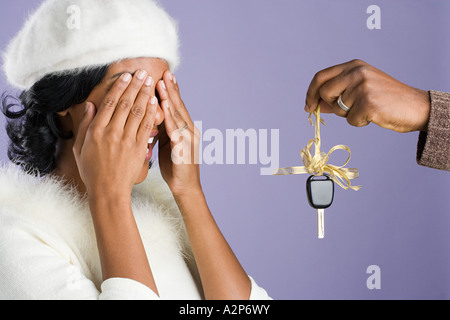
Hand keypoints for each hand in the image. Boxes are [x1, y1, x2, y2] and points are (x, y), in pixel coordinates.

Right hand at [73, 70, 157, 196]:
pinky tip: (155, 102)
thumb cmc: (92, 170)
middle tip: (143, 73)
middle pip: (126, 103)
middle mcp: (112, 132)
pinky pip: (147, 126)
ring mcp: (127, 140)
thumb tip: (90, 105)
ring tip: (151, 82)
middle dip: (135, 86)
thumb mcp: (80, 147)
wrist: (108, 191)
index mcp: (97, 131)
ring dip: (145, 95)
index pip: (110, 103)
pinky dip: (152, 113)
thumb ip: (85, 125)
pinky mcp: (139, 148)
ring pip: (138, 112)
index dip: (119, 87)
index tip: (126, 76)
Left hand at [156, 71, 201, 196]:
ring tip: (162, 85)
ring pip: (178, 116)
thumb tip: (152, 115)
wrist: (185, 188)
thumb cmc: (174, 166)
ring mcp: (188, 141)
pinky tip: (164, 110)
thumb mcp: (167, 143)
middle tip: (165, 72)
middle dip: (171, 89)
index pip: (177, 106)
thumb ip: (163, 129)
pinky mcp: (184, 151)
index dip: (171, 91)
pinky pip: (176, 132)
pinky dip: (170, 120)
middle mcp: (189, 131)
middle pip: (179, 107)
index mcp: (184, 129)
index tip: (165, 75)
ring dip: (170, 99)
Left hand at [305, 59, 430, 132]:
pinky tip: (374, 116)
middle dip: (331, 106)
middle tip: (348, 109)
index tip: (307, 106)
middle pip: (324, 93)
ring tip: (367, 109)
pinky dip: (360, 123)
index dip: (311, 92)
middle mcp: (357, 72)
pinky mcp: (368, 103)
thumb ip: (336, 95)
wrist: (416, 106)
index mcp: (354, 65)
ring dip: (349, 115)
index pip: (321, 76)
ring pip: (337, 109)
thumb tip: (313, 104)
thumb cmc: (386, 100)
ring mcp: (362, 86)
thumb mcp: (359, 90)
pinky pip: (350, 120)